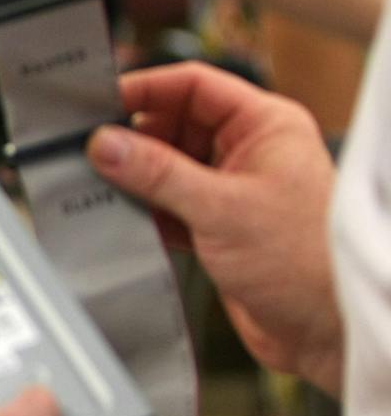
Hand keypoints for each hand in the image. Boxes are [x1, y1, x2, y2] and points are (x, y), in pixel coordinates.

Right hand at [91, 61, 343, 392]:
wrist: (323, 329)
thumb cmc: (304, 261)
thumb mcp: (220, 208)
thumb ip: (157, 174)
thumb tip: (107, 144)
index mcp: (266, 127)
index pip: (195, 87)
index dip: (145, 90)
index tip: (99, 104)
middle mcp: (250, 151)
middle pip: (175, 126)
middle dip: (134, 141)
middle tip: (92, 155)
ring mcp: (232, 190)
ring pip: (168, 169)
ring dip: (136, 181)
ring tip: (100, 189)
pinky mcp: (217, 227)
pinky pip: (168, 206)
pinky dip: (145, 213)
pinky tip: (124, 221)